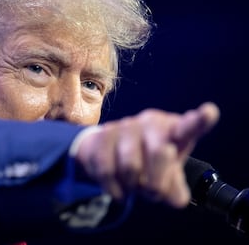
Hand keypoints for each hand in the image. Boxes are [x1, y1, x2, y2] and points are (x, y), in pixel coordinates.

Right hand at [74, 102, 219, 207]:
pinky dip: (115, 189)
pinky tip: (118, 189)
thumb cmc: (146, 163)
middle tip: (152, 191)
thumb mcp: (166, 177)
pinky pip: (107, 170)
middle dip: (156, 183)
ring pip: (131, 166)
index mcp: (174, 130)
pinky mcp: (102, 135)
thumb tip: (174, 198)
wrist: (107, 154)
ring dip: (132, 186)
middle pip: (160, 153)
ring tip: (132, 185)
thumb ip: (175, 189)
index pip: (190, 126)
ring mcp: (125, 126)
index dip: (200, 120)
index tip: (209, 113)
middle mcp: (151, 122)